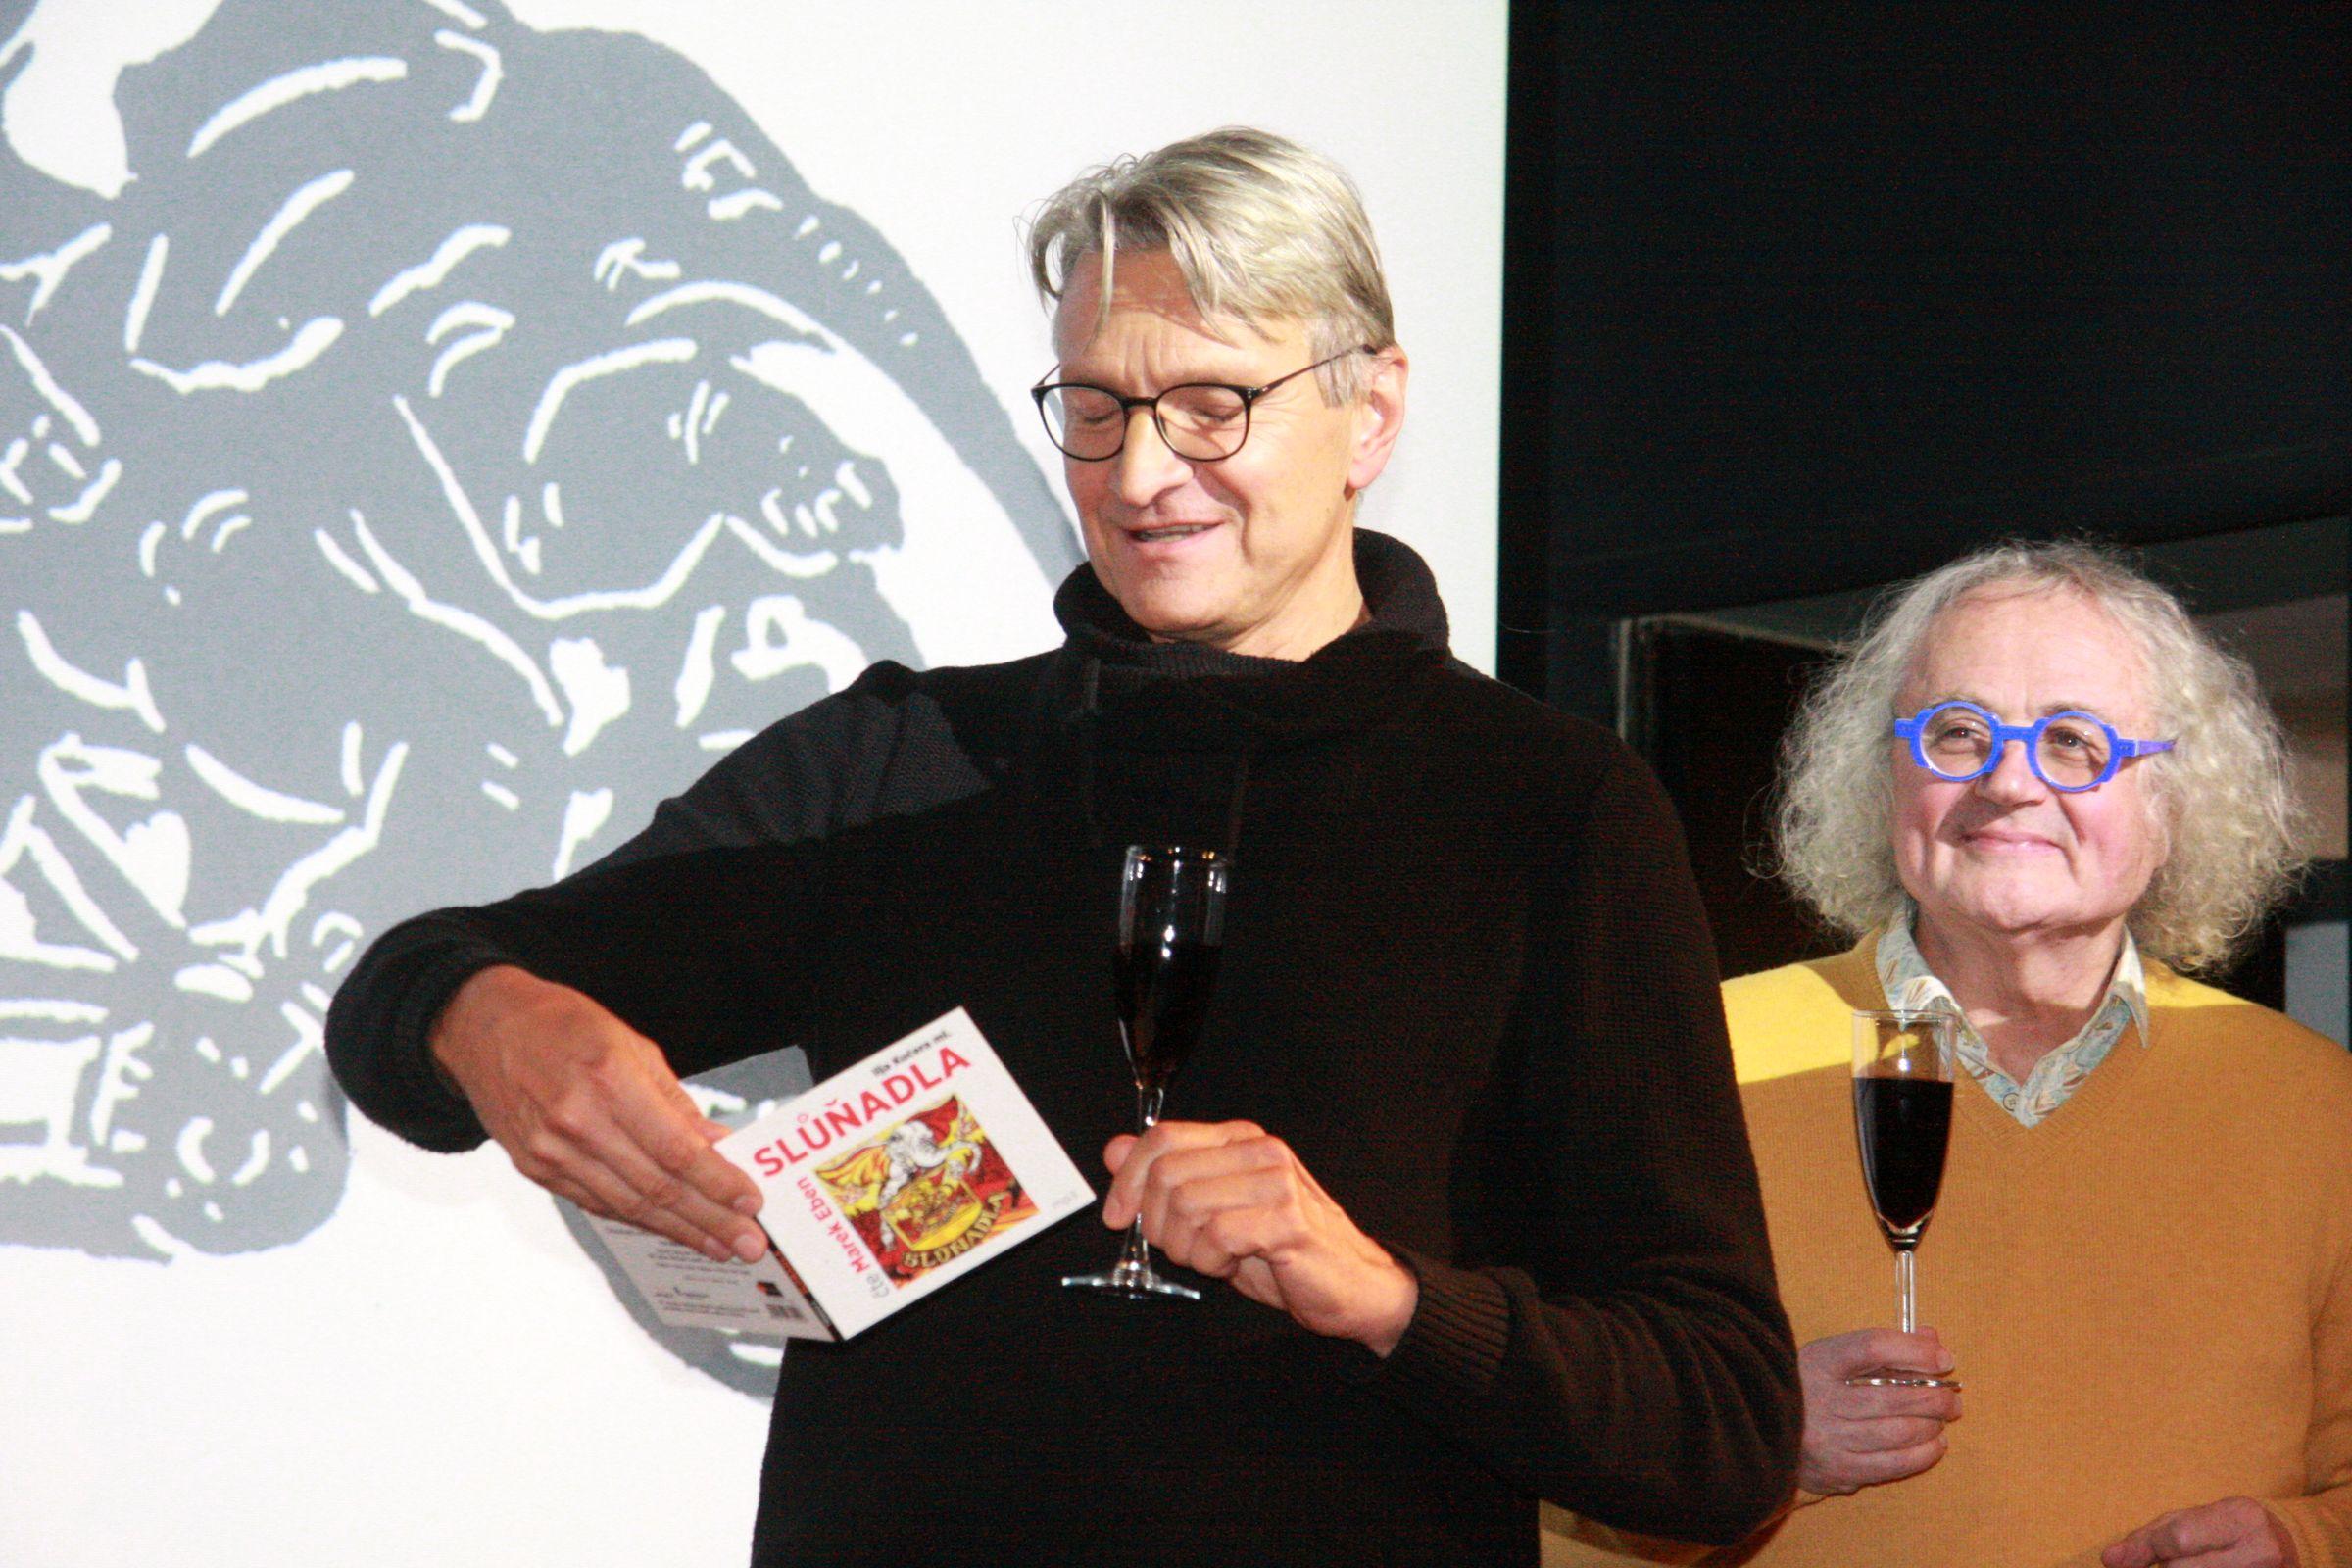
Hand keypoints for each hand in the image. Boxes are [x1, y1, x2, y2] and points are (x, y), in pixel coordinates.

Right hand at [432, 965, 766, 1261]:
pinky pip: (598, 1204)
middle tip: (748, 1244)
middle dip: (710, 1220)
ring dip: (680, 1231)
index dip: (718, 1183)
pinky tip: (670, 1229)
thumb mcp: (631, 1045)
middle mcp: (578, 1123)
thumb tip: (716, 1143)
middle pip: (657, 1187)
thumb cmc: (558, 1025)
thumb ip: (676, 1102)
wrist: (482, 1028)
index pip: (676, 1150)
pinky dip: (639, 1219)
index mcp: (608, 1080)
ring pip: (629, 1206)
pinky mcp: (537, 1170)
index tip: (751, 1202)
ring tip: (718, 1245)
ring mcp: (552, 1152)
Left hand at [1101, 1120, 1417, 1354]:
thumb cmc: (1283, 1252)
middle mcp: (1259, 1150)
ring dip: (1187, 1248)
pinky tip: (1232, 1265)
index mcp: (1240, 1140)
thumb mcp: (1215, 1211)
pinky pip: (1216, 1235)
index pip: (1162, 1138)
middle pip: (1167, 1173)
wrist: (1354, 1287)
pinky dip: (1210, 1261)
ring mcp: (1276, 1182)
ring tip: (1215, 1258)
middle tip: (1183, 1248)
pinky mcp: (1287, 1220)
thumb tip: (1114, 1149)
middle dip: (1157, 1223)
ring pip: (1186, 1205)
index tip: (1117, 1215)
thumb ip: (1168, 1177)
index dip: (1127, 1178)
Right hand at [1794, 1327, 1961, 1495]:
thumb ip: (1884, 1346)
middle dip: (1935, 1396)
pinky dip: (1923, 1454)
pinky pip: (1893, 1464)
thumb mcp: (1835, 1356)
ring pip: (1898, 1433)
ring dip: (1932, 1425)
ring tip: (1941, 1419)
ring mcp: (1830, 1439)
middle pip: (1893, 1396)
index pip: (1872, 1347)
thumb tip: (1933, 1342)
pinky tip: (1934, 1443)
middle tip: (1952, 1396)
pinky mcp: (1839, 1471)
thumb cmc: (1811, 1386)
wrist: (1765, 1432)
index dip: (1914, 1351)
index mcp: (1819, 1361)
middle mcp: (1822, 1400)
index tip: (1943, 1358)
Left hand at [2103, 1499, 2296, 1567]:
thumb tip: (2109, 1560)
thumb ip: (2147, 1538)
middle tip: (2173, 1560)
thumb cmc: (2226, 1527)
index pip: (2178, 1539)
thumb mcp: (2190, 1519)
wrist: (2286, 1544)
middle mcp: (2261, 1550)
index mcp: (2241, 1517)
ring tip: (2195, 1562)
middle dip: (2167, 1567)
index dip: (2148, 1550)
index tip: (2127, 1557)